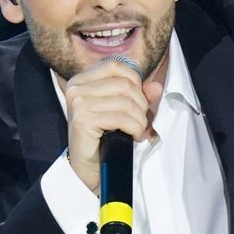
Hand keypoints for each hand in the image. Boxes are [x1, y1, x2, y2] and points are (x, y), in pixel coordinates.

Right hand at [62, 57, 163, 193]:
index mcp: (82, 79)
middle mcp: (76, 87)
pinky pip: (121, 118)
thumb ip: (138, 95)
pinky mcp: (83, 120)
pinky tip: (134, 137)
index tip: (138, 101)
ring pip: (126, 101)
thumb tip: (156, 87)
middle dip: (141, 104)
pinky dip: (135, 128)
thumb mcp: (122, 111)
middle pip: (124, 84)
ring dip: (140, 119)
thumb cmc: (105, 137)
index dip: (135, 81)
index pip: (116, 66)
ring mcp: (78, 103)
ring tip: (138, 131)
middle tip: (140, 121)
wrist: (89, 168)